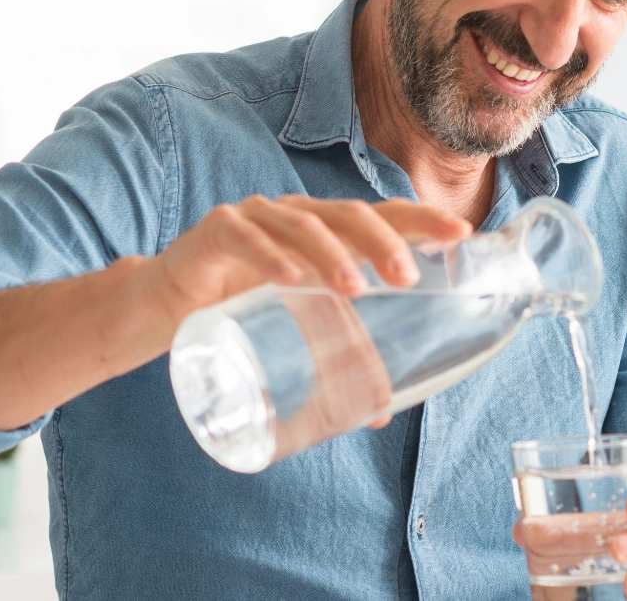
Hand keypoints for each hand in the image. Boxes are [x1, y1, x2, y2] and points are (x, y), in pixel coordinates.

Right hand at [147, 195, 469, 432]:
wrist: (163, 308)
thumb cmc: (239, 311)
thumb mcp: (293, 330)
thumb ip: (333, 356)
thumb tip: (382, 411)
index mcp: (325, 233)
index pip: (382, 216)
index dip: (422, 219)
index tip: (463, 232)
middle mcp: (295, 216)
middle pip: (349, 215)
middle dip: (384, 242)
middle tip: (408, 276)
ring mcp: (255, 218)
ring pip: (301, 223)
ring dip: (331, 253)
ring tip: (355, 287)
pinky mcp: (214, 231)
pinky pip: (244, 237)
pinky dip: (268, 256)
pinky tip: (289, 279)